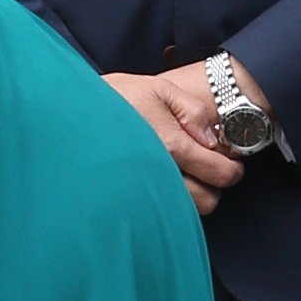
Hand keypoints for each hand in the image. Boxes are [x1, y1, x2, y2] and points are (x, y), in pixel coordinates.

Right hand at [103, 69, 244, 214]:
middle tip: (207, 170)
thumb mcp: (159, 89)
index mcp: (172, 144)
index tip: (230, 164)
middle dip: (213, 188)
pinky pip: (157, 212)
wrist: (68, 114)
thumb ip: (192, 111)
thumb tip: (210, 139)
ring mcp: (141, 189)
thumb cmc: (113, 98)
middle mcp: (159, 173)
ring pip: (182, 211)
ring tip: (181, 175)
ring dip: (189, 197)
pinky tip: (159, 181)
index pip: (220, 174)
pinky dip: (166, 201)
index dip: (232, 171)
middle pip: (206, 202)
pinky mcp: (126, 198)